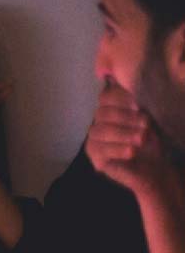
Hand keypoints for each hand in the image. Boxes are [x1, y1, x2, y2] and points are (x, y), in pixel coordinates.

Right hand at [86, 85, 182, 205]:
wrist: (157, 167)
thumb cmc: (154, 139)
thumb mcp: (149, 116)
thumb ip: (138, 102)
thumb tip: (126, 85)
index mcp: (113, 108)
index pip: (106, 96)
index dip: (120, 98)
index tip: (139, 106)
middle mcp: (100, 122)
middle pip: (102, 113)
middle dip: (126, 118)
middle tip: (145, 125)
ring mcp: (95, 140)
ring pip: (99, 130)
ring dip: (123, 133)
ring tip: (141, 139)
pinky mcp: (95, 157)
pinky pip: (99, 149)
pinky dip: (117, 149)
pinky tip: (132, 152)